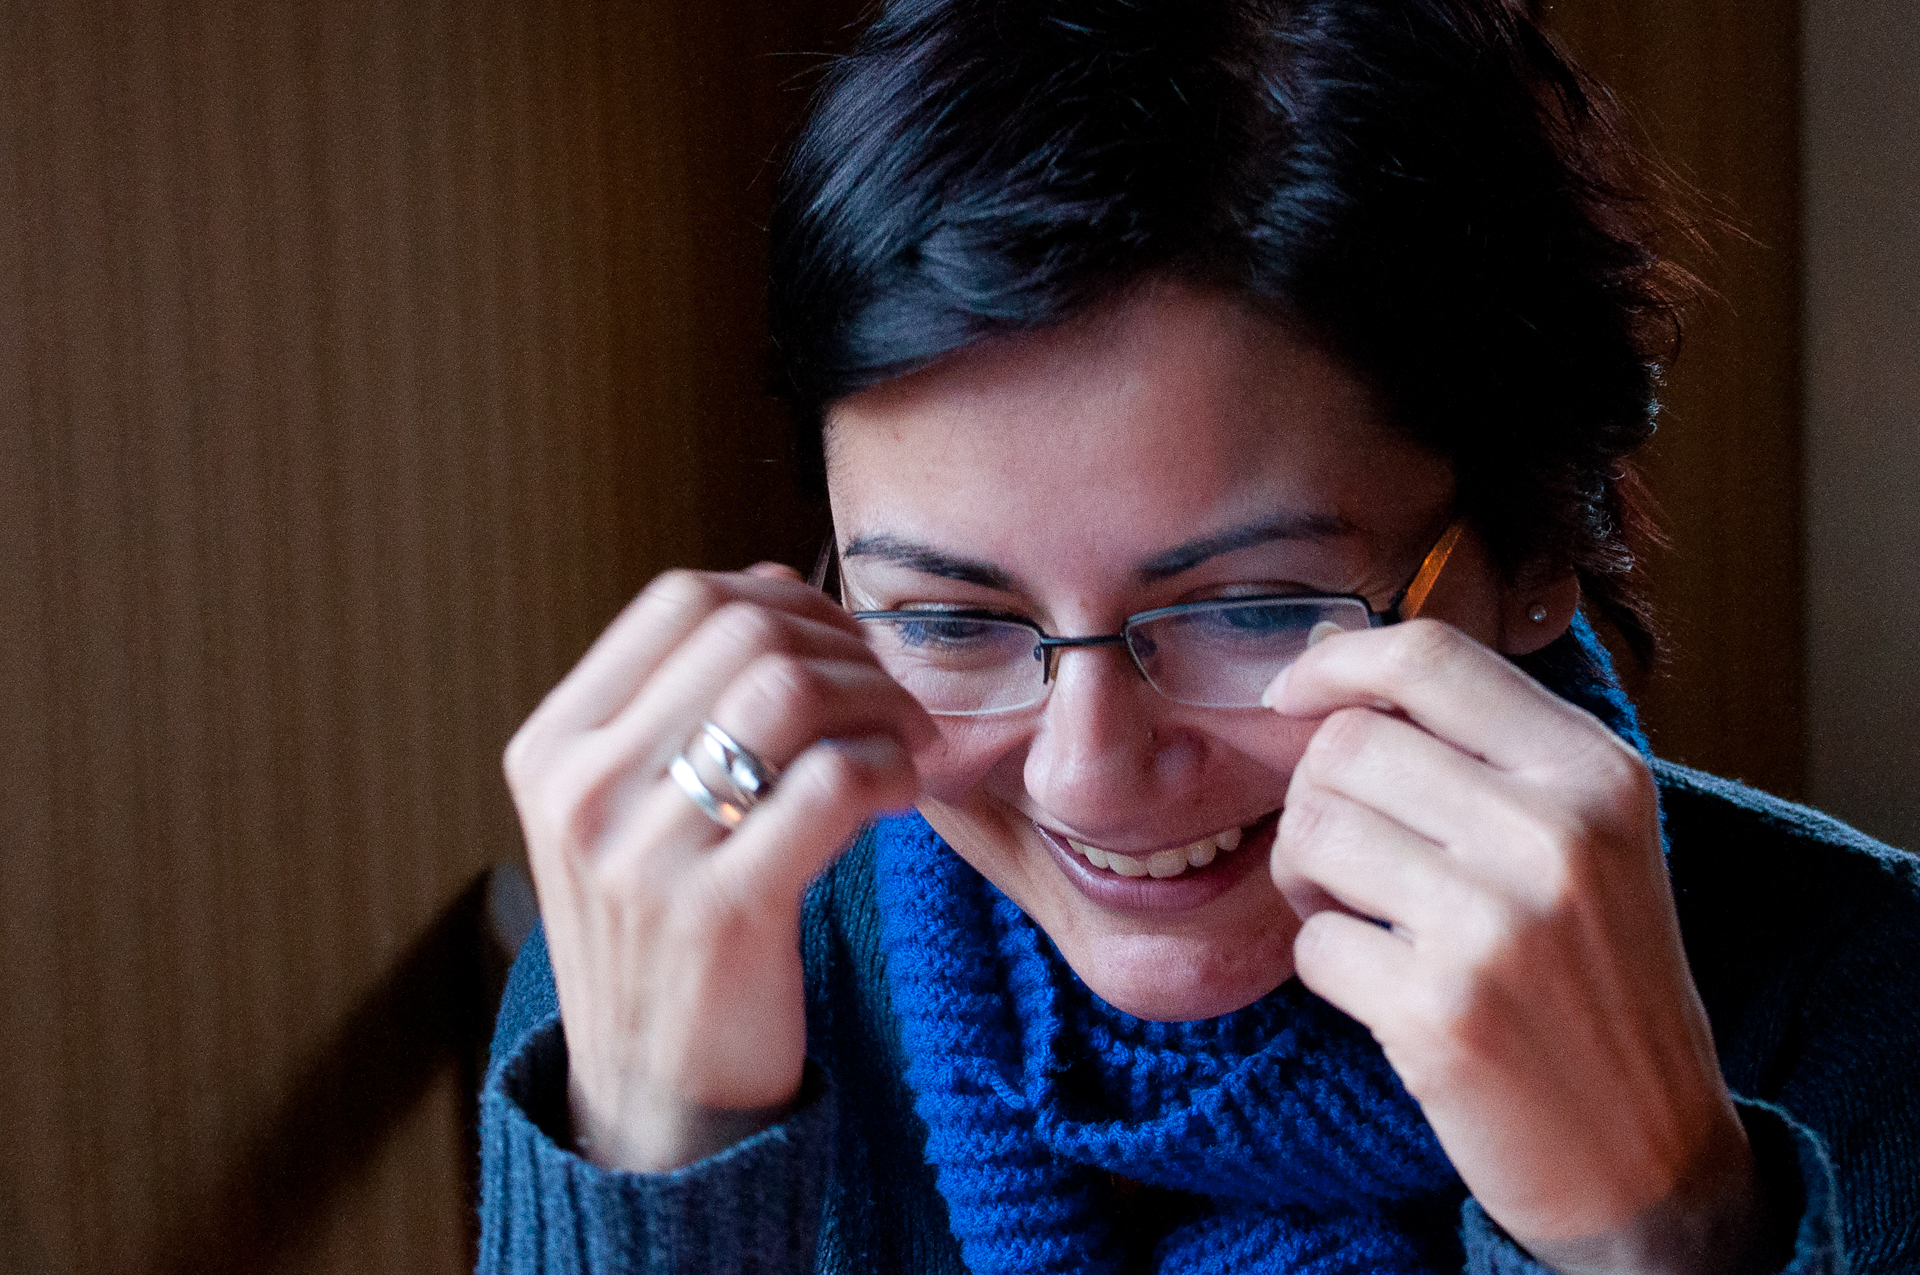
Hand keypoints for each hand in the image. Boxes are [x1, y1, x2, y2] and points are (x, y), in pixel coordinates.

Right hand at [503, 564, 932, 1171]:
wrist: (651, 1106)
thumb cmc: (665, 937)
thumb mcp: (628, 813)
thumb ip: (682, 702)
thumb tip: (771, 585)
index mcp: (554, 749)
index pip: (681, 600)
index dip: (783, 599)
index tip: (838, 647)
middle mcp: (582, 792)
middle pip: (746, 630)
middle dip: (848, 647)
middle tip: (894, 697)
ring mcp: (643, 857)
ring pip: (791, 690)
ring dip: (879, 699)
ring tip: (908, 741)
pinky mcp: (720, 917)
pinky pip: (834, 783)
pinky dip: (891, 769)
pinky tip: (900, 798)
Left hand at [1265, 620, 1767, 1274]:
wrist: (1649, 1156)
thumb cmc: (1596, 981)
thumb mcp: (1589, 838)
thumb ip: (1484, 750)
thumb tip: (1331, 667)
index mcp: (1597, 772)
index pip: (1427, 656)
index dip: (1334, 663)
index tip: (1290, 697)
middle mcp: (1556, 834)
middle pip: (1346, 744)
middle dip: (1316, 798)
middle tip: (1349, 859)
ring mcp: (1498, 924)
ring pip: (1312, 831)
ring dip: (1307, 877)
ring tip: (1363, 916)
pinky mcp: (1442, 1013)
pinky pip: (1313, 946)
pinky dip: (1328, 968)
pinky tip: (1387, 992)